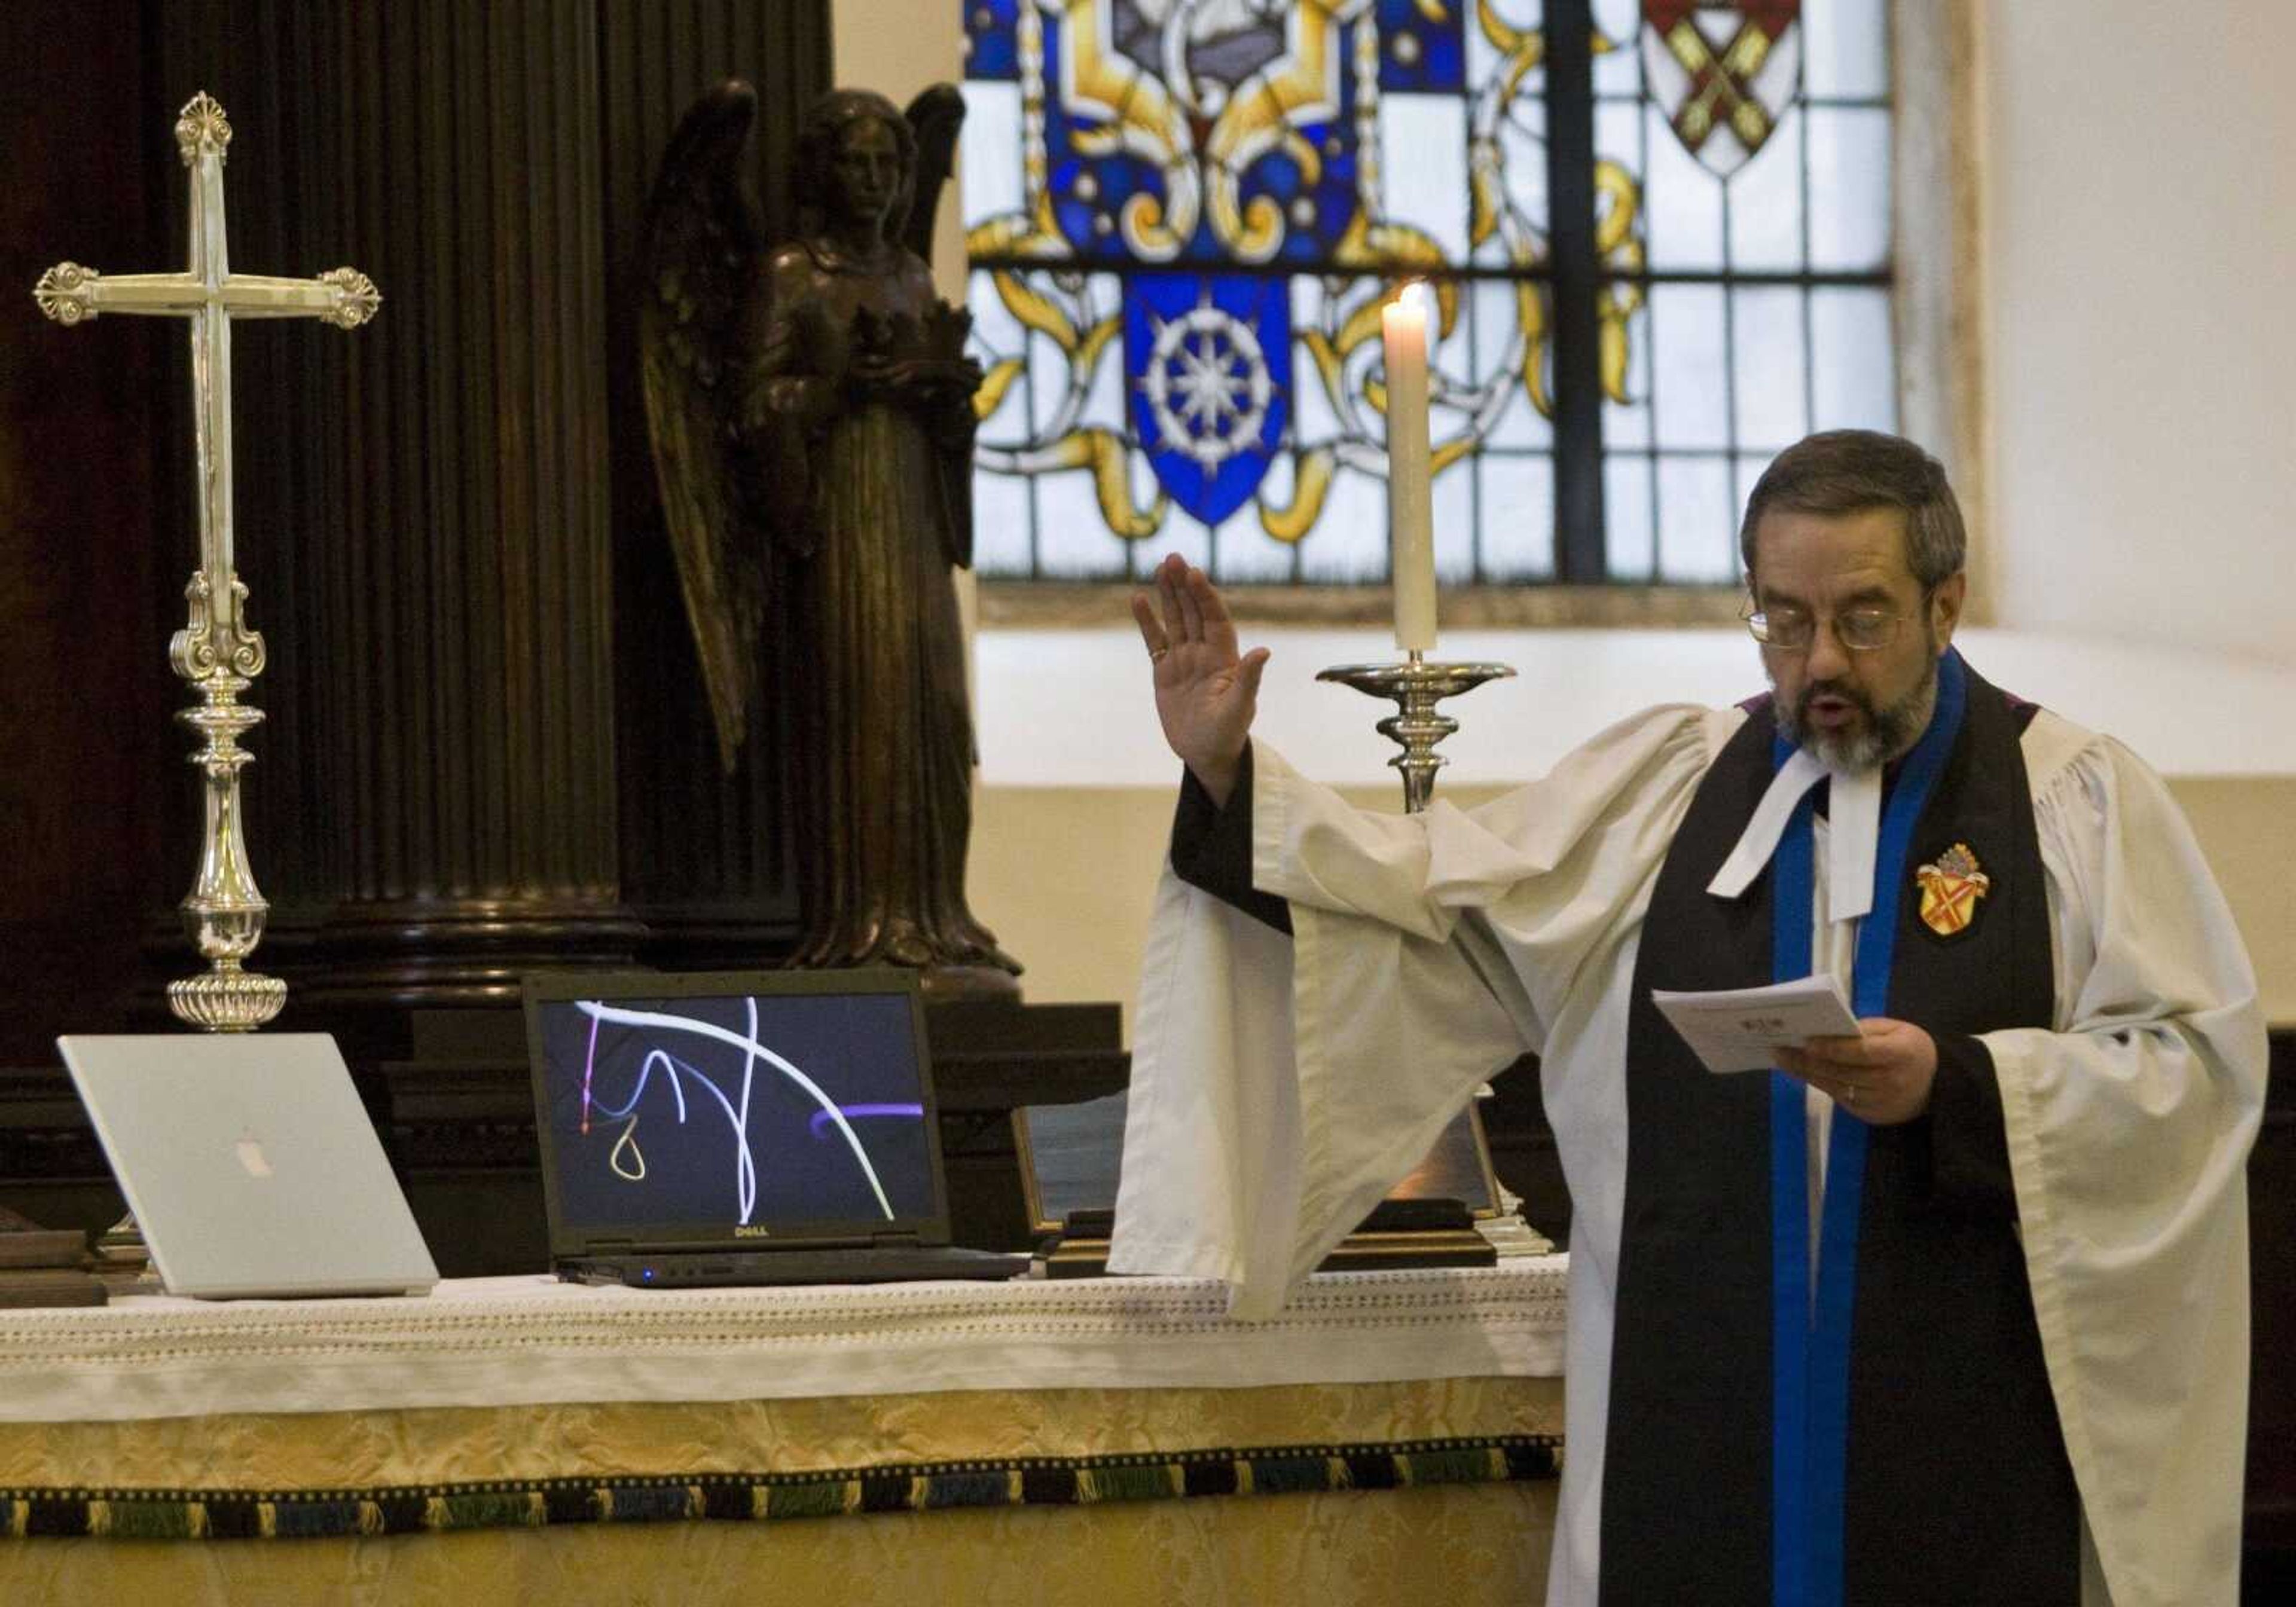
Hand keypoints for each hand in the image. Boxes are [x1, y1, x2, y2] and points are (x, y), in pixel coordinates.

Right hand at [1130, 554, 1268, 806]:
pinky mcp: (1165, 671)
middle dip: (1183, 585)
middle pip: (1193, 611)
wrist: (1207, 754)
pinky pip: (1155, 640)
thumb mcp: (1239, 708)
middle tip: (1173, 558)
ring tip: (1160, 567)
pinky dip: (1147, 621)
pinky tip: (1139, 599)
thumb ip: (1248, 679)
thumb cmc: (1228, 733)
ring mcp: (1184, 659)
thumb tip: (1263, 651)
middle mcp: (1204, 652)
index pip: (1214, 618)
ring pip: (1175, 619)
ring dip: (1168, 594)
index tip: (1195, 573)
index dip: (1205, 596)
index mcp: (1224, 657)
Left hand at [1774, 1018, 1936, 1124]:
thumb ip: (1865, 1028)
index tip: (1807, 1042)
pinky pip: (1841, 1099)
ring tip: (1785, 1060)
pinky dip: (1822, 1084)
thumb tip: (1829, 1031)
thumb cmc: (1911, 1049)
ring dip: (1807, 1074)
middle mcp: (1891, 1082)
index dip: (1832, 1048)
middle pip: (1842, 1072)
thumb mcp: (1897, 1029)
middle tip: (1781, 1050)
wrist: (1935, 1086)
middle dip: (1808, 1061)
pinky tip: (1805, 1073)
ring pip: (1836, 1087)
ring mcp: (1881, 1103)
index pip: (1861, 1052)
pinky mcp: (1872, 1116)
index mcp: (1900, 1054)